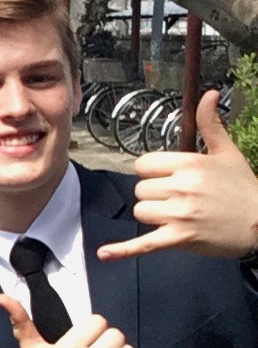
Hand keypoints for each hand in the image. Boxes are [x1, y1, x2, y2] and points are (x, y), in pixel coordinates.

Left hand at [98, 90, 257, 261]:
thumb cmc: (243, 187)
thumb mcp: (227, 153)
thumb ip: (210, 124)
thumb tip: (207, 94)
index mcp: (189, 164)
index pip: (143, 164)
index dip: (152, 172)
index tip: (167, 177)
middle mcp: (181, 186)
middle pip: (140, 189)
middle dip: (154, 194)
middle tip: (180, 199)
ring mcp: (180, 213)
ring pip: (141, 211)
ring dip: (153, 215)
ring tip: (178, 215)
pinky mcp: (180, 237)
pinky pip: (144, 243)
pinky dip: (123, 250)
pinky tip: (104, 253)